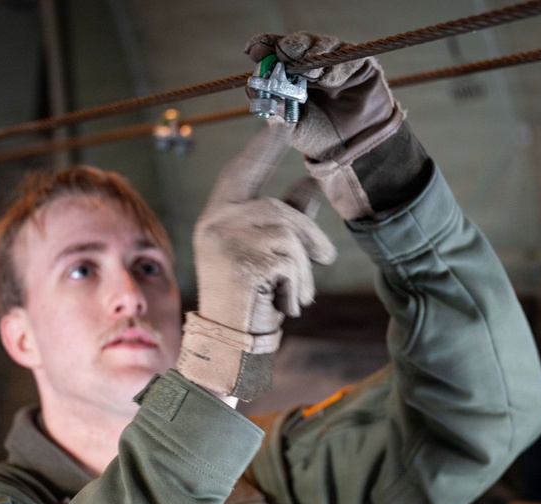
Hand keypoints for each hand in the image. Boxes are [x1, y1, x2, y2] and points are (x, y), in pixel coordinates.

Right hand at [176, 125, 336, 400]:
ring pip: (288, 237)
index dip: (262, 148)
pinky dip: (297, 286)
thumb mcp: (269, 255)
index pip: (241, 173)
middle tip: (327, 260)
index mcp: (216, 217)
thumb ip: (286, 219)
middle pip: (279, 212)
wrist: (230, 347)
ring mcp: (223, 242)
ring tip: (295, 296)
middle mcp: (214, 224)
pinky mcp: (240, 264)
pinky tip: (284, 304)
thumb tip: (311, 182)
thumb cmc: (250, 300)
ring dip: (304, 271)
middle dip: (309, 238)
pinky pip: (290, 261)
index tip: (283, 120)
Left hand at [244, 31, 402, 161]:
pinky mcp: (360, 66)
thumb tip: (253, 88)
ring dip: (312, 56)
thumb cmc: (317, 136)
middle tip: (283, 53)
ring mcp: (337, 62)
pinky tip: (327, 80)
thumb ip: (274, 109)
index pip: (276, 51)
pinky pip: (348, 58)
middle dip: (290, 46)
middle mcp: (313, 63)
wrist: (349, 150)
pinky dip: (336, 68)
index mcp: (291, 73)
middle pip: (300, 43)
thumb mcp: (290, 127)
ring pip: (324, 45)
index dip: (265, 46)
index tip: (253, 49)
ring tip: (307, 73)